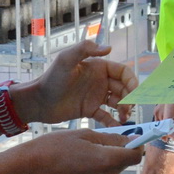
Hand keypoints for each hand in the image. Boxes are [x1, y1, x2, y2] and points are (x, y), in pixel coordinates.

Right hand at [12, 128, 139, 173]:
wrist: (30, 167)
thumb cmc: (53, 147)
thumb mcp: (85, 134)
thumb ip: (110, 137)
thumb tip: (129, 138)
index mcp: (105, 160)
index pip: (135, 156)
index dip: (136, 145)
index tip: (133, 138)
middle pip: (123, 163)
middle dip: (119, 151)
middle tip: (102, 140)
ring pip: (111, 171)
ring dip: (106, 161)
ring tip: (85, 151)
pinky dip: (95, 170)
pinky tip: (78, 163)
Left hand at [21, 40, 135, 124]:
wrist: (38, 101)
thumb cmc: (50, 78)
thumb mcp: (66, 59)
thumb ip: (85, 49)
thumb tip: (109, 48)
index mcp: (98, 67)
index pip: (123, 72)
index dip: (132, 82)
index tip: (135, 93)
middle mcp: (100, 81)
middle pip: (124, 88)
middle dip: (130, 98)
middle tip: (128, 108)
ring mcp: (96, 96)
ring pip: (118, 102)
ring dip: (125, 109)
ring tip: (124, 117)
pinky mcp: (90, 110)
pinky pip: (107, 116)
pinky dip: (114, 121)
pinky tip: (117, 126)